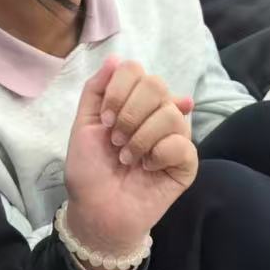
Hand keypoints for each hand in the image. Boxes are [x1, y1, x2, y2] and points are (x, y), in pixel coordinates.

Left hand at [61, 58, 197, 264]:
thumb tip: (115, 59)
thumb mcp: (83, 125)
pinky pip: (182, 143)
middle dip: (129, 113)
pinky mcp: (187, 163)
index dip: (118, 91)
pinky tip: (148, 168)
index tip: (104, 120)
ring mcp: (175, 137)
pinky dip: (158, 154)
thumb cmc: (90, 171)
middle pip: (157, 85)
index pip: (137, 71)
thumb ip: (96, 90)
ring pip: (171, 113)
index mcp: (134, 102)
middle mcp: (157, 114)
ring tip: (128, 158)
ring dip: (140, 138)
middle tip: (116, 140)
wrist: (96, 211)